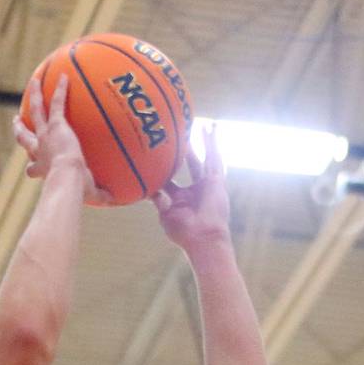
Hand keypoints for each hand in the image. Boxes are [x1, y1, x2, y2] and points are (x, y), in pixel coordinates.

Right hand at [13, 74, 109, 203]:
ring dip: (35, 95)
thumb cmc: (75, 191)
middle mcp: (40, 150)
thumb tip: (113, 201)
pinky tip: (64, 76)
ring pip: (36, 110)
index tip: (31, 169)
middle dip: (19, 129)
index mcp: (43, 169)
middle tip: (17, 121)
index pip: (33, 169)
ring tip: (35, 82)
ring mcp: (46, 135)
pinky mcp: (56, 125)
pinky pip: (57, 103)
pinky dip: (60, 90)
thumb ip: (100, 197)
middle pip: (24, 138)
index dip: (32, 168)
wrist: (68, 178)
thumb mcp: (88, 195)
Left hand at [152, 122, 230, 250]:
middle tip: (182, 137)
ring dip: (205, 143)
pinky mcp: (216, 180)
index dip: (166, 170)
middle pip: (192, 166)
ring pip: (207, 159)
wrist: (202, 237)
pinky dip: (213, 144)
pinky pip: (215, 158)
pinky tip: (212, 130)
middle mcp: (197, 190)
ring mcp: (208, 185)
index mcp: (183, 199)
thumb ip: (158, 200)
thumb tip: (148, 189)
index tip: (158, 158)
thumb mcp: (166, 214)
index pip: (172, 181)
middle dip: (187, 152)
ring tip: (205, 127)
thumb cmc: (184, 232)